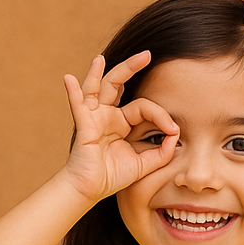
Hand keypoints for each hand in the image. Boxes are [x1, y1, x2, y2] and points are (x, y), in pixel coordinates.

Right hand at [61, 50, 178, 204]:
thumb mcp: (145, 165)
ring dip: (96, 72)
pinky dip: (72, 92)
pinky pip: (77, 105)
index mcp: (122, 122)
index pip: (143, 107)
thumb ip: (161, 152)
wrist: (91, 190)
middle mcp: (107, 115)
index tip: (174, 130)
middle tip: (147, 54)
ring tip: (100, 58)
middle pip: (118, 84)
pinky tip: (68, 78)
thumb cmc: (114, 176)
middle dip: (131, 68)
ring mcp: (94, 117)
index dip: (160, 115)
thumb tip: (175, 136)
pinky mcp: (84, 126)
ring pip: (97, 88)